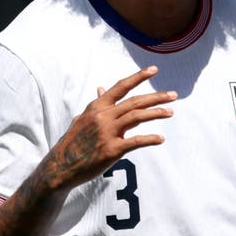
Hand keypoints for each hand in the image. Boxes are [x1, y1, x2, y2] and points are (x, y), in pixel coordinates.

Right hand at [44, 66, 175, 190]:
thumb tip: (101, 88)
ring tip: (171, 112)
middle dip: (156, 97)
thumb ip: (97, 104)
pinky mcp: (111, 150)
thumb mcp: (83, 119)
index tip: (154, 69)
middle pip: (134, 101)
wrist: (61, 166)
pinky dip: (150, 139)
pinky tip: (161, 139)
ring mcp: (107, 132)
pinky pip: (136, 141)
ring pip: (137, 117)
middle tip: (173, 95)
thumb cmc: (74, 142)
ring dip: (156, 113)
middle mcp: (102, 116)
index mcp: (97, 107)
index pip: (121, 87)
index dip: (138, 77)